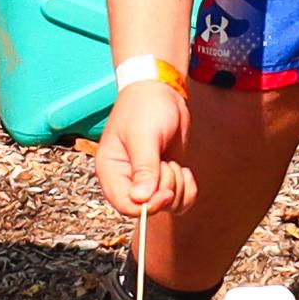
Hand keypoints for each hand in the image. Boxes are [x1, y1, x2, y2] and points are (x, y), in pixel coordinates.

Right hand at [97, 69, 192, 224]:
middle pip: (147, 208)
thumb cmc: (145, 107)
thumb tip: (141, 199)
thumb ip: (143, 168)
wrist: (160, 91)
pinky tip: (183, 170)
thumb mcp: (143, 136)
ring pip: (166, 206)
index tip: (165, 192)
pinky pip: (179, 200)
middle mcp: (126, 179)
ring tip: (171, 162)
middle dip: (165, 190)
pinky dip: (187, 189)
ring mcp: (147, 181)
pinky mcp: (164, 179)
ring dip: (177, 187)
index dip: (147, 206)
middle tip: (167, 164)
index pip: (124, 205)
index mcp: (111, 171)